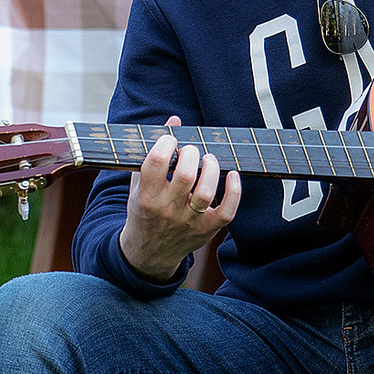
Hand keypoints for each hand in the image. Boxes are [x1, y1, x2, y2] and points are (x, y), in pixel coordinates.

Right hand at [119, 116, 242, 280]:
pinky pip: (226, 211)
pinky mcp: (206, 231)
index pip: (156, 163)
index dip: (166, 143)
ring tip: (208, 161)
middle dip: (190, 154)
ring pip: (206, 193)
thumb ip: (154, 153)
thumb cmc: (144, 211)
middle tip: (191, 151)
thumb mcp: (139, 185)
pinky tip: (232, 175)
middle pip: (184, 175)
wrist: (149, 253)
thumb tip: (174, 120)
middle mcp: (166, 210)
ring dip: (210, 169)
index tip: (170, 140)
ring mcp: (188, 222)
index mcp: (145, 197)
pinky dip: (234, 192)